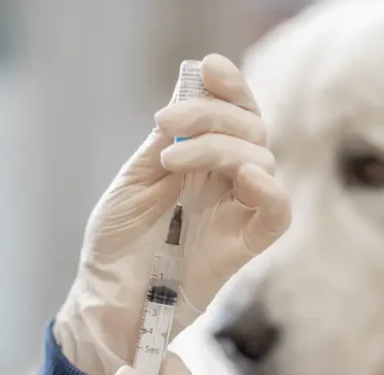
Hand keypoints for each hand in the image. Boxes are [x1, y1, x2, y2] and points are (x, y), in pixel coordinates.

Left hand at [55, 53, 290, 374]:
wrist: (106, 297)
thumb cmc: (116, 242)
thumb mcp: (134, 179)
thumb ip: (165, 140)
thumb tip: (189, 91)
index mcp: (201, 162)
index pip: (234, 114)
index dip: (230, 87)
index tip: (209, 68)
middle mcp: (225, 183)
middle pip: (250, 130)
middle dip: (213, 113)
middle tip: (169, 121)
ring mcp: (236, 213)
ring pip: (262, 160)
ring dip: (220, 147)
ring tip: (171, 160)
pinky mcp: (243, 246)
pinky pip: (277, 213)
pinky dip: (269, 190)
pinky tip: (244, 178)